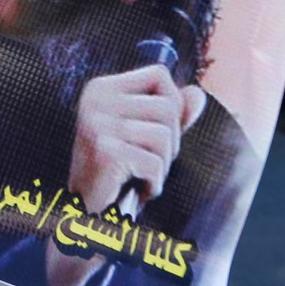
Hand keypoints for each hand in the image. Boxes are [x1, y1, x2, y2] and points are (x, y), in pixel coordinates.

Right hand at [68, 64, 206, 216]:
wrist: (86, 211)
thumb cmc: (117, 172)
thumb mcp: (145, 136)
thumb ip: (171, 113)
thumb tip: (198, 94)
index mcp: (101, 88)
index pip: (159, 74)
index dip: (171, 104)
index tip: (150, 133)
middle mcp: (95, 99)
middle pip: (168, 106)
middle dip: (169, 142)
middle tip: (143, 162)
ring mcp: (97, 124)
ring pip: (164, 136)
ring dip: (161, 164)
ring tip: (138, 174)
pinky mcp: (104, 151)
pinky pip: (154, 163)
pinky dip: (153, 183)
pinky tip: (133, 189)